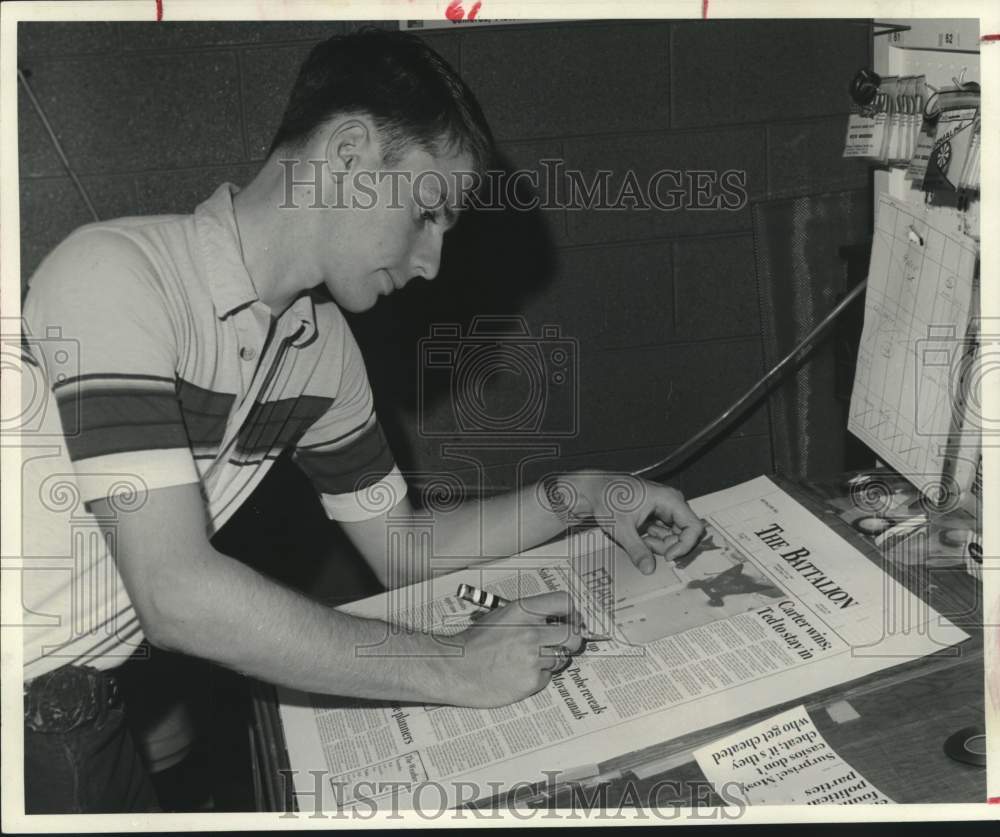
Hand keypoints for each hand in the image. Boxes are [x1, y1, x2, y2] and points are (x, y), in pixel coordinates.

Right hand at [449, 592, 586, 707]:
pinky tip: (518, 672)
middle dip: (569, 639)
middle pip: (573, 634)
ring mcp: (533, 658)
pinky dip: (537, 676)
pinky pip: (547, 677)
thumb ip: (529, 615)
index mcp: (523, 610)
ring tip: (527, 658)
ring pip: (561, 658)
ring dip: (551, 659)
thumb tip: (555, 619)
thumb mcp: (501, 615)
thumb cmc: (474, 643)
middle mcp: (531, 632)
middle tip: (562, 642)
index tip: (571, 619)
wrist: (454, 668)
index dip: (571, 611)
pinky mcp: (531, 680)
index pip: (564, 602)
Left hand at [560, 472, 704, 574]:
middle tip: (646, 546)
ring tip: (639, 538)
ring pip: (673, 536)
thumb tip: (648, 568)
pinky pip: (663, 534)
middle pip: (684, 534)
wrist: (594, 491)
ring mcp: (664, 509)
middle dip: (667, 546)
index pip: (694, 527)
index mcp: (669, 499)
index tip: (669, 557)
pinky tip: (639, 537)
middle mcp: (671, 503)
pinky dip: (652, 541)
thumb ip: (637, 550)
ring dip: (658, 544)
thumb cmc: (607, 499)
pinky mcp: (657, 516)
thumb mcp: (622, 529)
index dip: (685, 546)